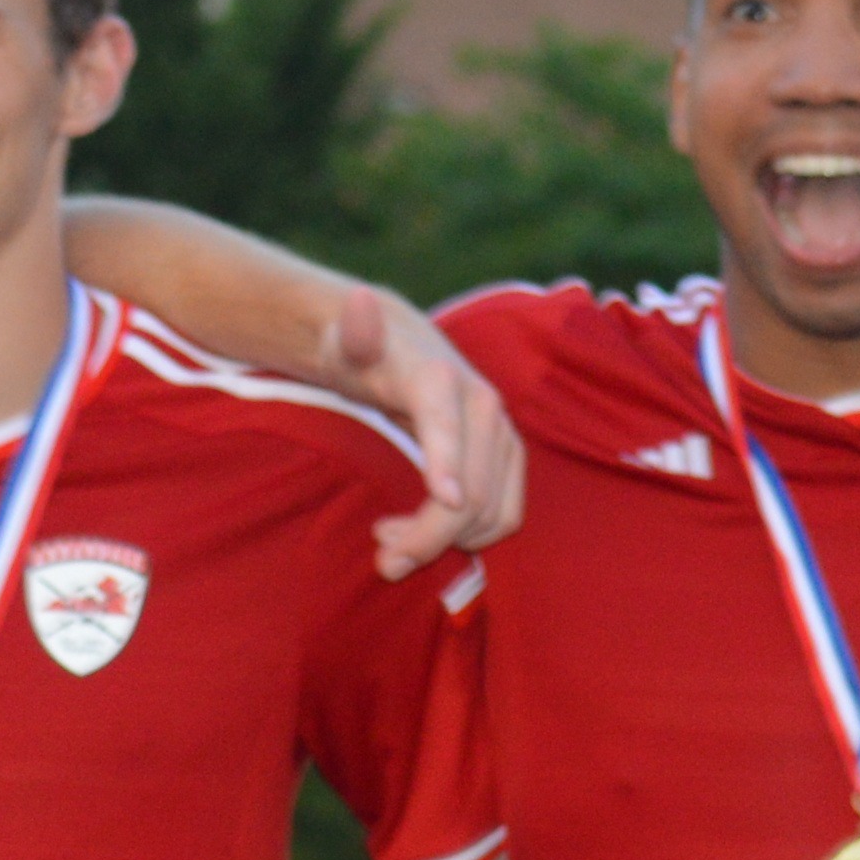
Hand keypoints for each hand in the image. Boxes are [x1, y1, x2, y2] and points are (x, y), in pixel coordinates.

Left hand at [328, 285, 519, 576]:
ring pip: (492, 513)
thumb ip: (354, 328)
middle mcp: (483, 406)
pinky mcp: (511, 459)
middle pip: (469, 491)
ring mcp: (503, 434)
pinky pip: (506, 517)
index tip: (445, 500)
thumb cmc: (363, 351)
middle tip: (382, 558)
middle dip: (427, 536)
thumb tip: (358, 301)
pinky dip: (471, 538)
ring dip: (444, 543)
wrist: (401, 347)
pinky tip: (428, 533)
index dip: (447, 464)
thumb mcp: (347, 340)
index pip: (446, 427)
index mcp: (440, 380)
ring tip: (392, 540)